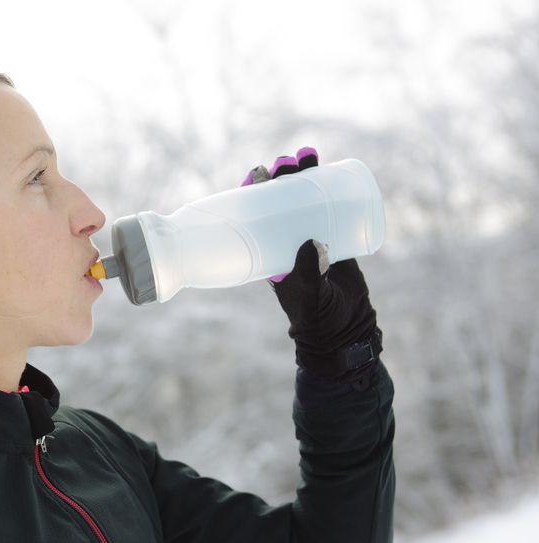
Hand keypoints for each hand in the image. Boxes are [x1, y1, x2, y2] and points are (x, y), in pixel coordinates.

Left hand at [241, 148, 381, 382]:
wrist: (345, 329)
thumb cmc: (318, 316)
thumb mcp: (308, 295)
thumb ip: (307, 273)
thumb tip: (310, 243)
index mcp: (269, 251)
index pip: (255, 216)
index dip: (254, 193)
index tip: (256, 174)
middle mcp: (287, 240)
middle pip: (280, 200)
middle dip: (281, 178)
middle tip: (284, 163)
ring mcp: (311, 236)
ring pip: (305, 198)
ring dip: (305, 175)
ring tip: (307, 155)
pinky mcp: (336, 236)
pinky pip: (331, 206)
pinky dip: (331, 187)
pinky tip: (332, 169)